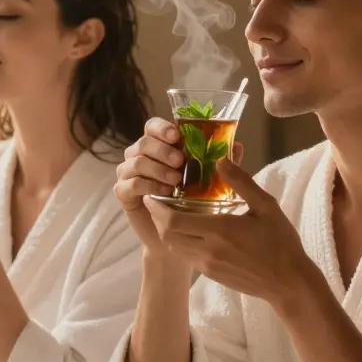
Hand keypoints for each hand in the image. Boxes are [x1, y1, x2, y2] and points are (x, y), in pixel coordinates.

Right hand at [114, 118, 242, 251]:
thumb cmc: (195, 202)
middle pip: (144, 142)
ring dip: (157, 169)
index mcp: (159, 146)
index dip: (162, 128)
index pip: (153, 127)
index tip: (176, 135)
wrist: (180, 235)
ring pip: (136, 161)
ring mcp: (129, 173)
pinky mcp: (124, 193)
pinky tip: (163, 193)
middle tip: (180, 161)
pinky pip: (130, 183)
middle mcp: (141, 155)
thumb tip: (238, 146)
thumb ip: (222, 163)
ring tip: (176, 181)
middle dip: (162, 150)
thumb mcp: (213, 181)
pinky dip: (147, 185)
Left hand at [144, 159, 312, 306]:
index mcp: (220, 230)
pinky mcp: (211, 275)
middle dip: (158, 219)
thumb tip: (221, 160)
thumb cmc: (281, 242)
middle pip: (168, 235)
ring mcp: (208, 266)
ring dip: (167, 231)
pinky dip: (181, 242)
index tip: (152, 194)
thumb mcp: (266, 206)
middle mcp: (208, 250)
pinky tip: (190, 231)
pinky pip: (187, 257)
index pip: (174, 220)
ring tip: (170, 214)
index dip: (158, 208)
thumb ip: (241, 182)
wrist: (289, 283)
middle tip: (158, 202)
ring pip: (174, 248)